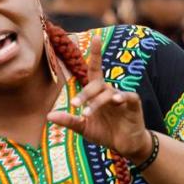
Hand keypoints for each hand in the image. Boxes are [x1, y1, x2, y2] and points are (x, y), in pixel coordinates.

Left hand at [47, 35, 151, 162]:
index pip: (95, 70)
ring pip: (108, 93)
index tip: (96, 36)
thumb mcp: (84, 128)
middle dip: (85, 94)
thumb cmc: (105, 133)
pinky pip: (128, 96)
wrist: (126, 146)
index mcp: (97, 93)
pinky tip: (116, 100)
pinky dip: (122, 97)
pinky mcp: (134, 104)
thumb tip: (49, 116)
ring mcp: (122, 97)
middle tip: (75, 105)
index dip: (96, 54)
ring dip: (97, 103)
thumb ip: (69, 121)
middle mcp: (109, 91)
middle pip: (96, 84)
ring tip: (87, 114)